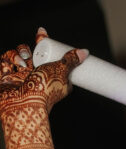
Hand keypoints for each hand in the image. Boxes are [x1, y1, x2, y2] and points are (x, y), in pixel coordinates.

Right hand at [0, 28, 86, 148]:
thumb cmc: (44, 98)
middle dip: (27, 51)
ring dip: (16, 57)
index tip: (43, 32)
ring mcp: (12, 78)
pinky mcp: (1, 81)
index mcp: (42, 74)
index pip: (40, 51)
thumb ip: (71, 62)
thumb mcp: (61, 76)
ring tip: (23, 69)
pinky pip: (2, 63)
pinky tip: (12, 71)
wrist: (23, 107)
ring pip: (11, 55)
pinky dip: (6, 63)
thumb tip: (85, 51)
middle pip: (24, 52)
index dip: (41, 41)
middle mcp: (26, 76)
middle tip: (31, 58)